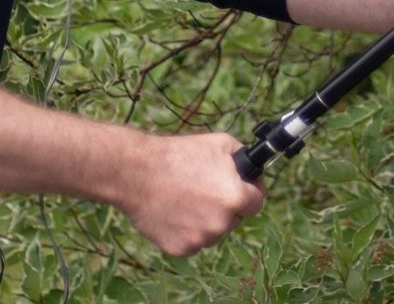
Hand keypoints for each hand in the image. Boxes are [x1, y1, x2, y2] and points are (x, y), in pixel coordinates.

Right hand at [117, 132, 264, 256]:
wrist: (136, 173)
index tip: (243, 187)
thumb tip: (252, 169)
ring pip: (212, 232)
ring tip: (185, 199)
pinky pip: (192, 241)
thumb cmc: (177, 155)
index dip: (250, 192)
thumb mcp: (219, 143)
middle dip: (226, 206)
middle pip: (234, 219)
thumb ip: (243, 157)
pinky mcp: (180, 249)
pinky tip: (173, 212)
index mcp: (235, 198)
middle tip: (205, 189)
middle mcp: (221, 224)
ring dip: (206, 220)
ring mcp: (200, 240)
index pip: (257, 203)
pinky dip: (186, 230)